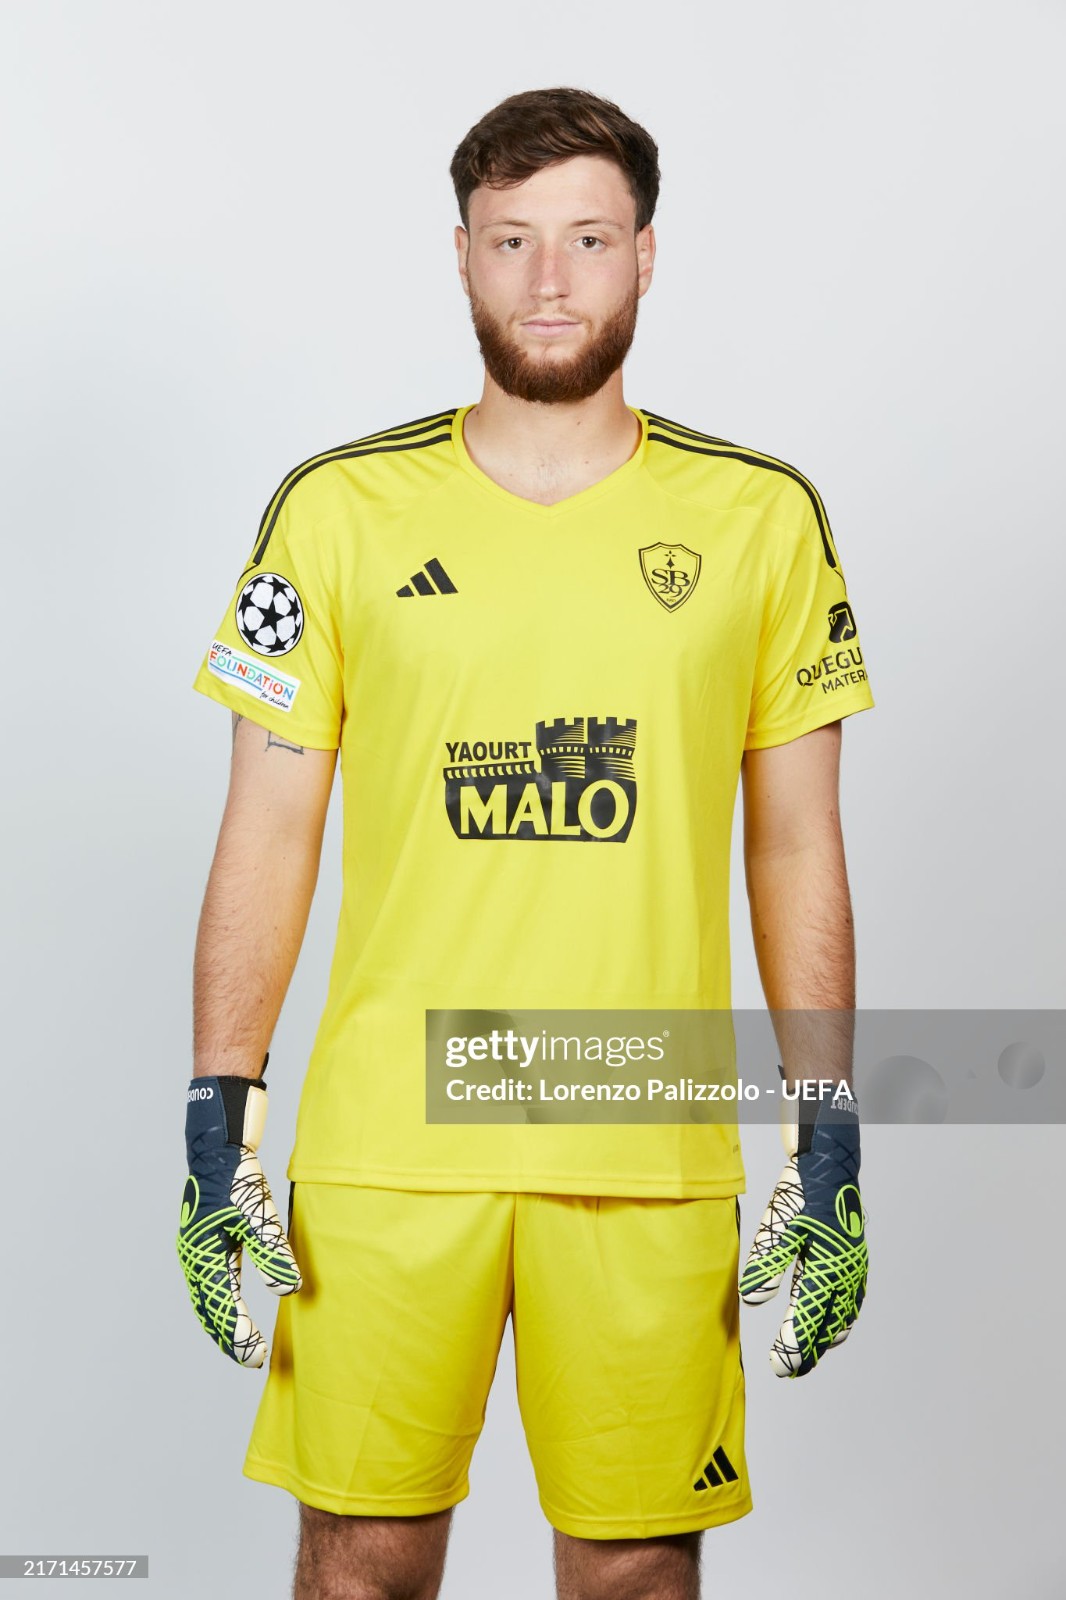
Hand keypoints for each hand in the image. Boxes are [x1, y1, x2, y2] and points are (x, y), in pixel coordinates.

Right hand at [176, 1066, 301, 1366]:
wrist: (217, 1143)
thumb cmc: (237, 1176)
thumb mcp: (258, 1213)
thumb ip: (272, 1252)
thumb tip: (287, 1290)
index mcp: (203, 1256)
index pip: (220, 1308)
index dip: (239, 1337)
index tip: (258, 1359)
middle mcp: (195, 1257)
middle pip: (208, 1309)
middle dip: (228, 1337)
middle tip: (253, 1360)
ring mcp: (196, 1249)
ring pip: (206, 1298)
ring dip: (222, 1322)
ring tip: (242, 1343)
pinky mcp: (204, 1239)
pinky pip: (209, 1281)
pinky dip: (219, 1301)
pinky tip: (230, 1303)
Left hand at [739, 1077, 866, 1376]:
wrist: (830, 1165)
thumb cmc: (801, 1195)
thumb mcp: (778, 1226)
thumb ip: (767, 1264)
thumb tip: (753, 1300)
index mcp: (825, 1270)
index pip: (807, 1321)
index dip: (793, 1347)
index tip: (778, 1368)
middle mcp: (844, 1276)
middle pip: (826, 1326)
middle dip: (808, 1351)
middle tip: (789, 1372)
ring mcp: (853, 1269)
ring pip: (843, 1317)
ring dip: (825, 1337)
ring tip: (810, 1353)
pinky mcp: (854, 1260)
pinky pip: (852, 1301)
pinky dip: (841, 1318)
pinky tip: (833, 1322)